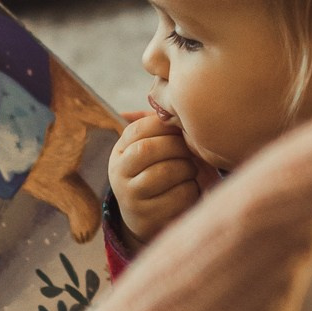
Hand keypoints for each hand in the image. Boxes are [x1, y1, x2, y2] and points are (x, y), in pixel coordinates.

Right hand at [110, 106, 203, 245]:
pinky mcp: (149, 216)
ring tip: (191, 170)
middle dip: (178, 147)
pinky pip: (179, 195)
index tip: (181, 130)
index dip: (165, 126)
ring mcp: (131, 196)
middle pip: (150, 149)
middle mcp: (119, 173)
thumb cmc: (157, 173)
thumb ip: (157, 126)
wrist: (147, 219)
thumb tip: (158, 91)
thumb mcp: (151, 150)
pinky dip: (192, 189)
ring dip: (187, 169)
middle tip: (191, 151)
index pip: (139, 128)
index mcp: (120, 151)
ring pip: (166, 172)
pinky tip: (191, 189)